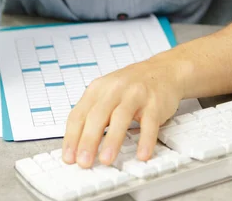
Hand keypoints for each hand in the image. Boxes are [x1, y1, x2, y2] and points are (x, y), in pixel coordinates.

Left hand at [62, 52, 183, 167]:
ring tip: (105, 160)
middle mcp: (115, 89)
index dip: (72, 137)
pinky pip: (149, 122)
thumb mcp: (106, 93)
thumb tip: (78, 146)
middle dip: (88, 140)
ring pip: (121, 117)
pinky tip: (142, 154)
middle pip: (97, 115)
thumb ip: (93, 115)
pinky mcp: (154, 102)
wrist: (162, 70)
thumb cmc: (131, 86)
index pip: (79, 114)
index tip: (69, 157)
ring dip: (112, 140)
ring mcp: (135, 94)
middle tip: (83, 162)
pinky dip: (145, 139)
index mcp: (98, 89)